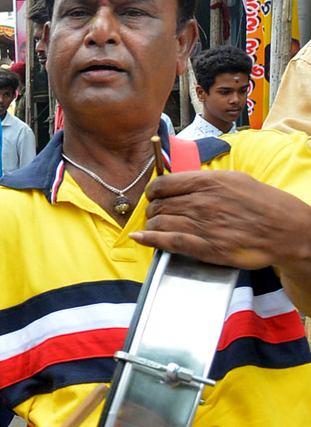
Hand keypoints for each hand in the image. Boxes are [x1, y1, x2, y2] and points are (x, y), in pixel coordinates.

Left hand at [132, 170, 310, 271]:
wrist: (286, 230)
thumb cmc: (263, 204)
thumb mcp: (235, 180)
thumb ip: (205, 182)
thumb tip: (180, 182)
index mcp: (208, 182)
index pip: (163, 184)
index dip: (153, 191)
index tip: (153, 195)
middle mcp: (201, 202)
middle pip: (159, 204)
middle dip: (153, 209)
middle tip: (156, 213)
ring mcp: (202, 225)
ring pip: (160, 222)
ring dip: (152, 224)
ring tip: (155, 225)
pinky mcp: (205, 247)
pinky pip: (168, 241)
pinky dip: (149, 239)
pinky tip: (140, 237)